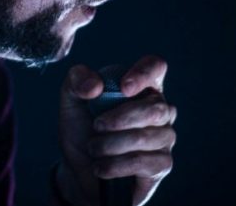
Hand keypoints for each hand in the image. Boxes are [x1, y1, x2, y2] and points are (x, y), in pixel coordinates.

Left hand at [57, 55, 176, 205]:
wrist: (78, 169)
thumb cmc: (82, 129)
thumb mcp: (71, 101)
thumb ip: (77, 81)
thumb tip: (95, 86)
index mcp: (141, 86)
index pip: (155, 67)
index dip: (143, 74)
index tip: (123, 88)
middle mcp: (160, 109)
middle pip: (154, 108)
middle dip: (119, 119)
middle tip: (96, 126)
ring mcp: (164, 137)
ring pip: (146, 137)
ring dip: (110, 145)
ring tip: (93, 149)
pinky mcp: (161, 165)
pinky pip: (144, 163)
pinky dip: (115, 165)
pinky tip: (101, 167)